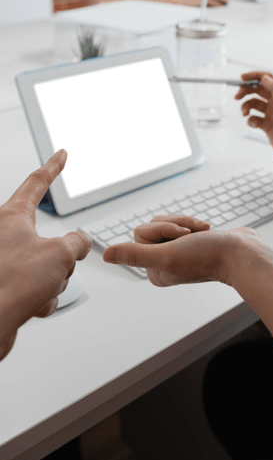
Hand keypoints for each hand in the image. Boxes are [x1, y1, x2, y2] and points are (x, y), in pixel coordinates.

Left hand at [0, 151, 92, 361]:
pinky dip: (41, 296)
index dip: (54, 167)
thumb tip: (78, 244)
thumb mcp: (61, 253)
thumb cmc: (12, 284)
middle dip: (60, 257)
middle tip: (57, 266)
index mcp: (11, 217)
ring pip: (46, 264)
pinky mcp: (5, 285)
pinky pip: (36, 286)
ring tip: (39, 289)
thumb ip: (77, 242)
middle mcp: (3, 235)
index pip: (37, 182)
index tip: (60, 155)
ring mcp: (4, 261)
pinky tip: (32, 305)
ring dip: (52, 280)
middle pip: (49, 236)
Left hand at [102, 214, 266, 287]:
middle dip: (174, 224)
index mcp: (154, 271)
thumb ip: (136, 254)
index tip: (181, 238)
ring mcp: (178, 253)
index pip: (141, 234)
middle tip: (192, 236)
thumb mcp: (167, 255)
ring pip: (168, 222)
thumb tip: (104, 255)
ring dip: (186, 222)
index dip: (161, 230)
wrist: (243, 253)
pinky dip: (194, 223)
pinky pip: (182, 223)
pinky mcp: (192, 243)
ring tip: (202, 232)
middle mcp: (164, 264)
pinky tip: (206, 231)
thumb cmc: (208, 255)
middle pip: (153, 227)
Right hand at [235, 72, 272, 163]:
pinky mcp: (266, 124)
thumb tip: (264, 78)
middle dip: (246, 91)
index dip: (254, 76)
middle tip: (237, 96)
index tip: (242, 78)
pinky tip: (253, 124)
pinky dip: (250, 120)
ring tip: (244, 113)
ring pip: (253, 104)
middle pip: (257, 90)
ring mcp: (271, 113)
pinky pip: (254, 118)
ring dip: (246, 106)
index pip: (267, 79)